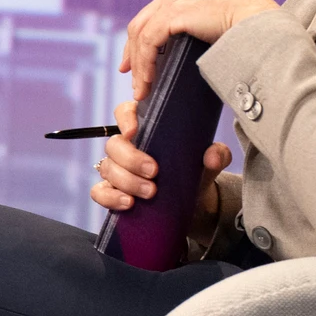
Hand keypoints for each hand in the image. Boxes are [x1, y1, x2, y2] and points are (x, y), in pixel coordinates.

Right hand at [91, 96, 233, 217]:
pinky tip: (128, 204)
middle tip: (154, 172)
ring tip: (150, 193)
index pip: (125, 112)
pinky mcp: (112, 191)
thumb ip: (216, 154)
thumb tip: (213, 155)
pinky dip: (110, 197)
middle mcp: (126, 147)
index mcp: (146, 130)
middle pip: (113, 144)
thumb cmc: (193, 172)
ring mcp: (117, 170)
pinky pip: (99, 192)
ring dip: (127, 181)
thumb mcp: (208, 162)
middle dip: (131, 159)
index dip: (125, 118)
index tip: (134, 131)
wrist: (191, 202)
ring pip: (107, 168)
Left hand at [120, 0, 280, 100]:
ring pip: (141, 36)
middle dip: (132, 55)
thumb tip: (188, 53)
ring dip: (139, 66)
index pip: (149, 18)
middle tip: (134, 80)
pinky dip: (145, 63)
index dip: (137, 43)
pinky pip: (149, 42)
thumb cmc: (245, 26)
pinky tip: (148, 80)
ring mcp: (172, 0)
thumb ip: (196, 30)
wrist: (258, 19)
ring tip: (142, 89)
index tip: (133, 64)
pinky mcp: (174, 13)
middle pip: (139, 26)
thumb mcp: (212, 24)